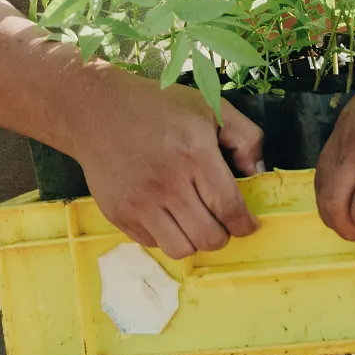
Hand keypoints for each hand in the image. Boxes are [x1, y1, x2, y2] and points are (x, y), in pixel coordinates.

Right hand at [70, 72, 262, 259]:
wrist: (98, 110)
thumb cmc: (158, 107)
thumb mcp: (211, 105)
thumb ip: (246, 136)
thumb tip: (257, 173)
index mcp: (195, 154)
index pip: (229, 208)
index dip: (245, 224)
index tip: (249, 225)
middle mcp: (168, 183)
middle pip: (208, 237)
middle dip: (224, 235)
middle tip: (222, 222)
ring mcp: (140, 202)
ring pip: (181, 249)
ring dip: (195, 241)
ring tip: (196, 222)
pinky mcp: (118, 213)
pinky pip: (151, 243)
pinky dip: (166, 236)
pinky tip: (168, 214)